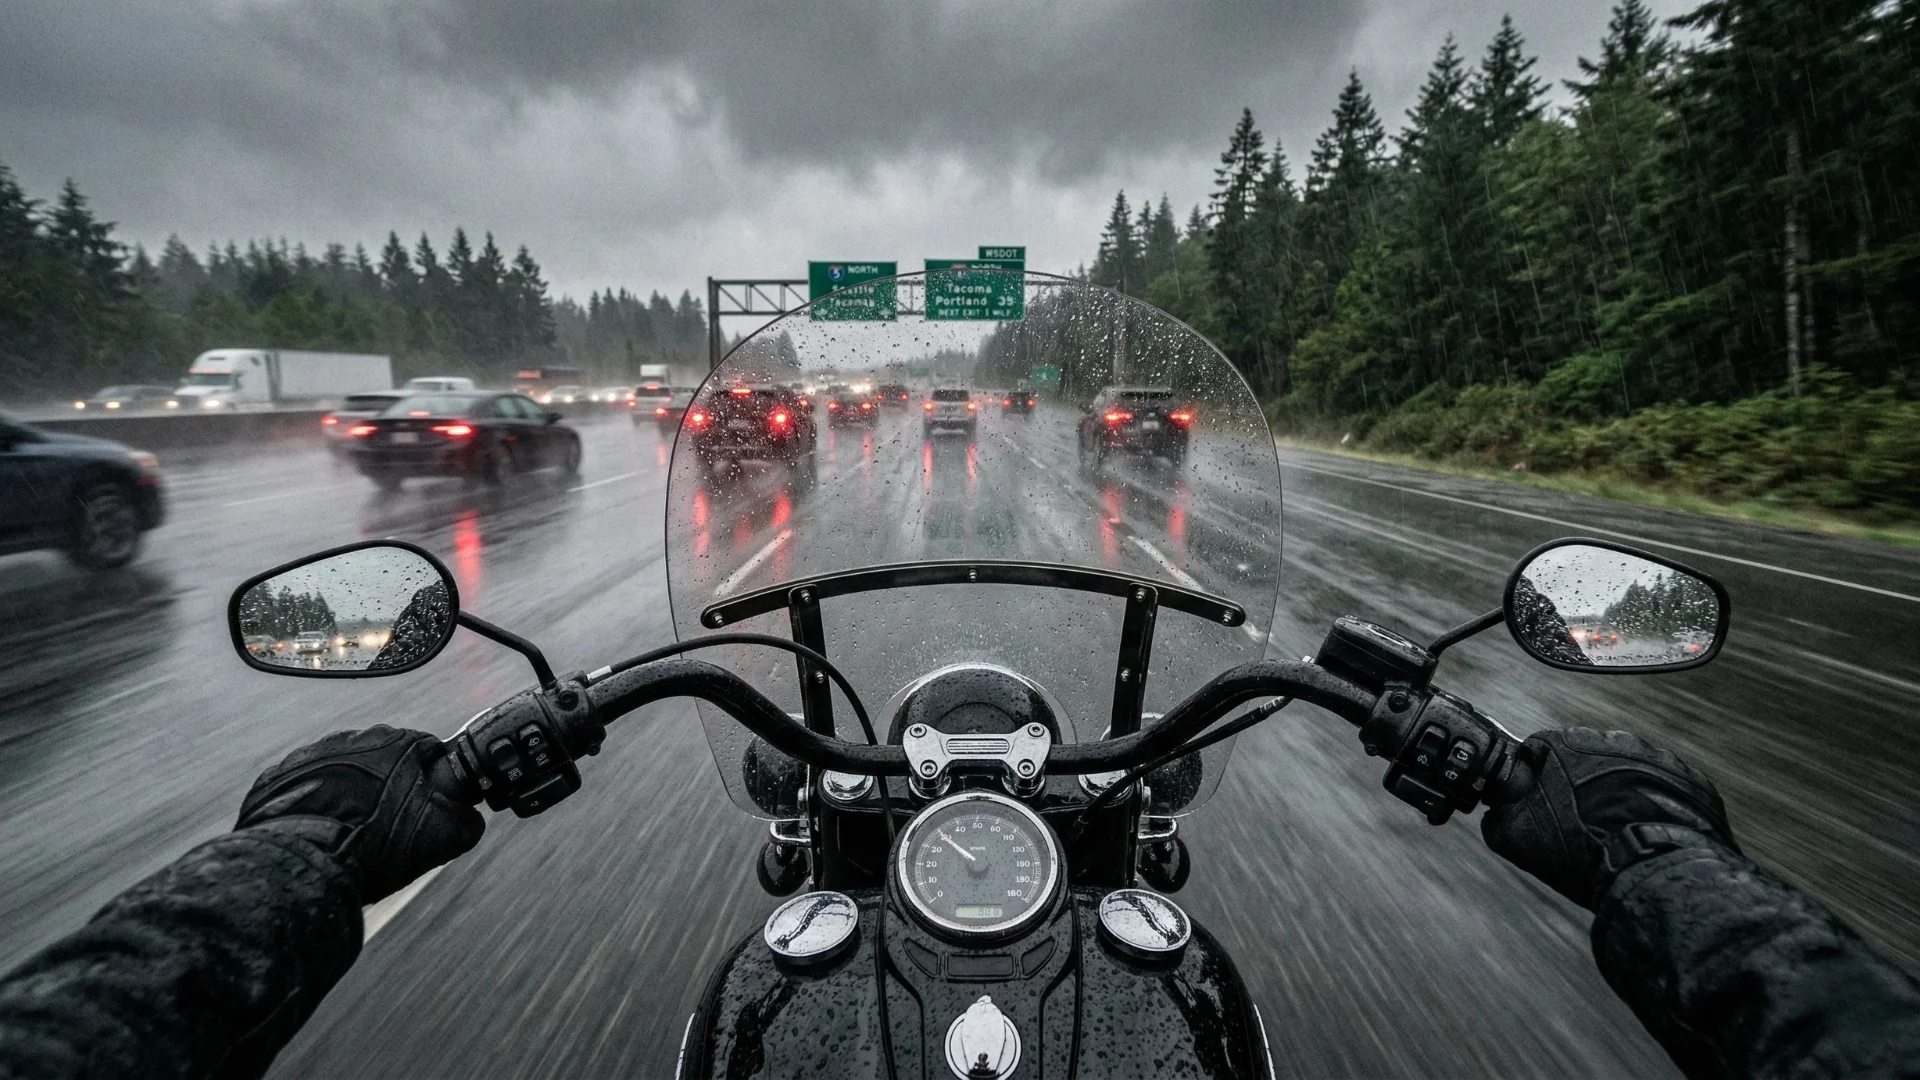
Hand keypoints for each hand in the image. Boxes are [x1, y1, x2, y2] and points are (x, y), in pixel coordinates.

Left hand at [236, 726, 484, 903]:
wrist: (302, 864)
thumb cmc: (375, 848)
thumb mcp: (442, 839)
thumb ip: (466, 820)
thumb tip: (473, 816)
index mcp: (404, 743)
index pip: (429, 753)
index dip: (430, 784)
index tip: (424, 808)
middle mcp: (360, 737)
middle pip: (386, 759)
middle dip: (390, 785)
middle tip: (387, 824)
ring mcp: (317, 751)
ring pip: (346, 769)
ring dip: (351, 792)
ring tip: (350, 831)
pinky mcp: (283, 771)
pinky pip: (308, 781)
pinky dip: (316, 801)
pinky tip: (321, 829)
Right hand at [1482, 727, 1736, 909]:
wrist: (1654, 871)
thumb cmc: (1583, 850)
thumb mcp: (1517, 839)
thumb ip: (1497, 817)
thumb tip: (1495, 812)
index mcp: (1566, 743)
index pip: (1539, 750)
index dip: (1535, 781)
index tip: (1541, 808)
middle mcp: (1613, 739)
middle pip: (1584, 759)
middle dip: (1579, 786)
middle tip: (1579, 825)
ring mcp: (1657, 758)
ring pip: (1626, 772)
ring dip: (1619, 795)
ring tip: (1616, 833)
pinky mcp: (1690, 780)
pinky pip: (1664, 788)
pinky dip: (1654, 807)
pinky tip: (1646, 834)